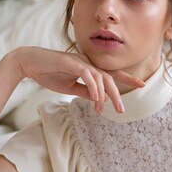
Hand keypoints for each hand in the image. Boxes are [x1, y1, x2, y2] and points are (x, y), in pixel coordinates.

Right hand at [8, 46, 143, 112]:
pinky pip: (87, 75)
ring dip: (105, 94)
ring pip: (100, 77)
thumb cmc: (48, 73)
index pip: (111, 73)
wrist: (29, 64)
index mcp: (88, 68)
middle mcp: (87, 63)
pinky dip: (93, 86)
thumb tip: (99, 99)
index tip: (142, 84)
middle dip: (117, 94)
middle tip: (122, 109)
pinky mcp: (71, 62)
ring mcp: (80, 61)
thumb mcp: (69, 87)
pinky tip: (96, 98)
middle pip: (109, 77)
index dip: (127, 78)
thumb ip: (84, 91)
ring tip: (106, 109)